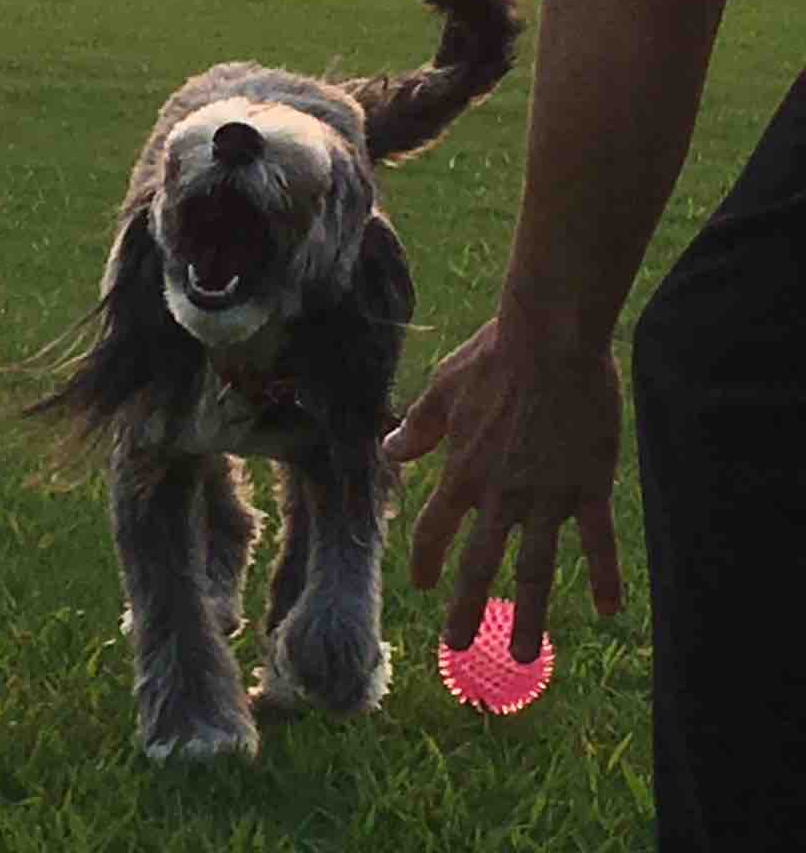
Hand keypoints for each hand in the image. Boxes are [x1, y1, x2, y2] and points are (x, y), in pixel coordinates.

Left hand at [383, 317, 622, 660]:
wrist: (550, 340)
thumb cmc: (494, 357)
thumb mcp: (440, 393)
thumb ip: (417, 429)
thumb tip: (387, 449)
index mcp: (461, 473)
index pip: (433, 531)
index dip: (424, 560)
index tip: (420, 584)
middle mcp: (499, 494)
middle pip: (479, 564)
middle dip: (467, 609)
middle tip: (458, 646)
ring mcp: (545, 494)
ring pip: (535, 567)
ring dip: (530, 615)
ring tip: (526, 655)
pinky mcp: (588, 484)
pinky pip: (597, 540)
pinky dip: (602, 575)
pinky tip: (609, 609)